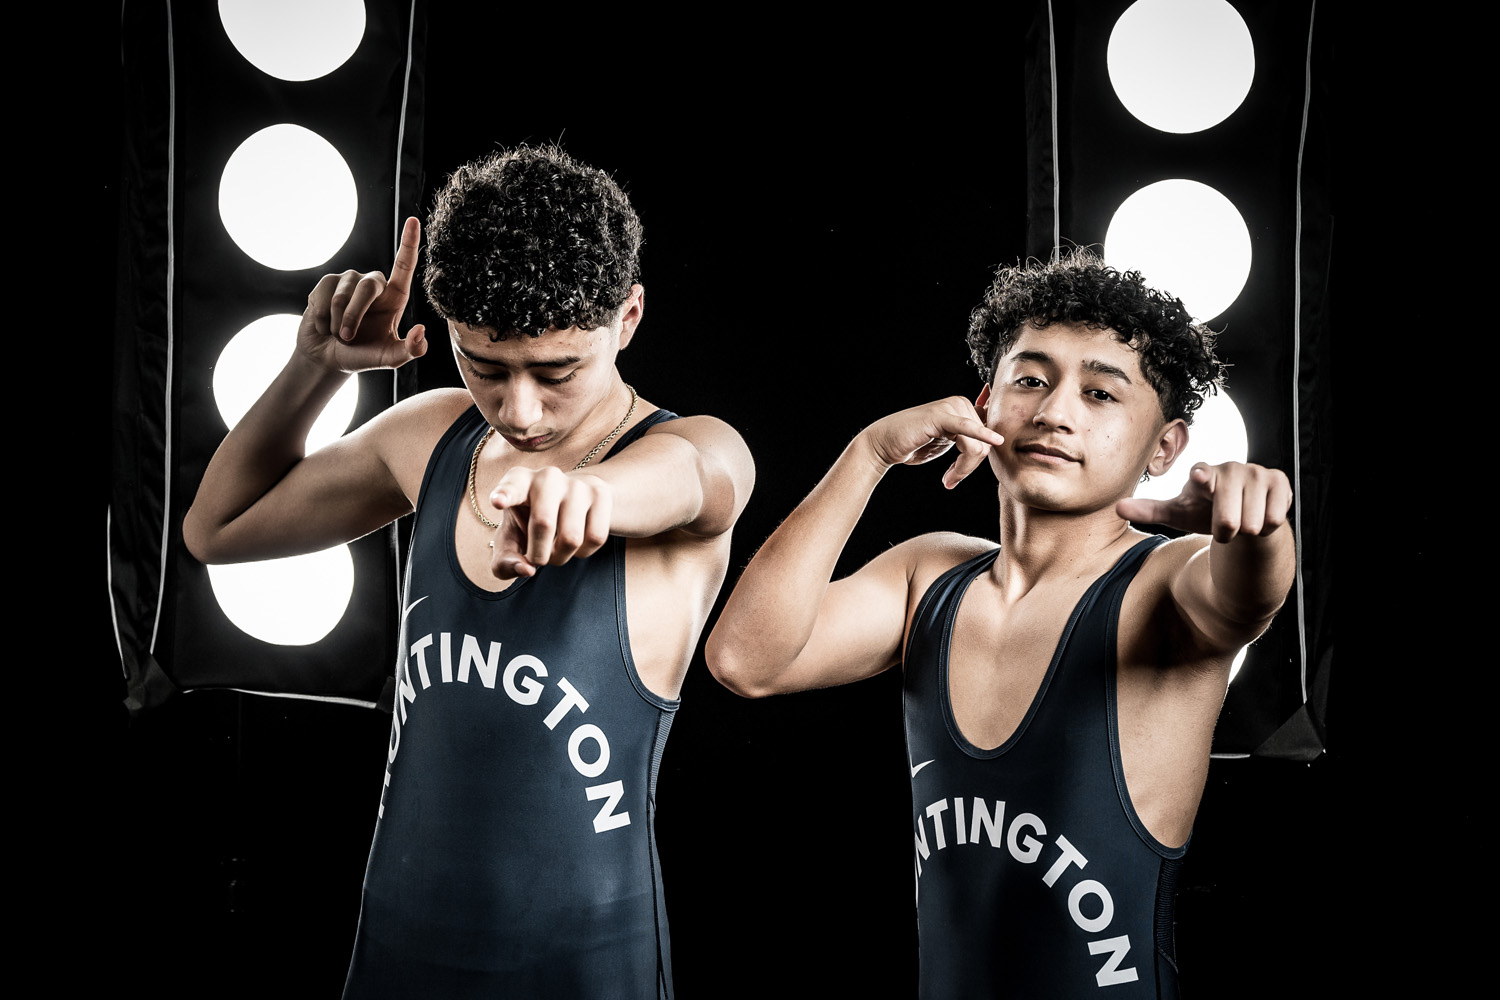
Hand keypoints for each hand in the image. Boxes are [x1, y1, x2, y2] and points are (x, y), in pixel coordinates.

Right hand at [298, 217, 428, 372]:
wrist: (328, 359)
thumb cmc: (362, 356)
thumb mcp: (388, 358)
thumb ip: (409, 350)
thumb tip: (420, 332)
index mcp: (395, 298)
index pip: (404, 266)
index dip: (409, 243)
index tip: (413, 221)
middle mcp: (374, 285)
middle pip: (368, 287)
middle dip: (354, 315)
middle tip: (346, 338)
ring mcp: (349, 282)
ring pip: (343, 293)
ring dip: (337, 320)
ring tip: (337, 334)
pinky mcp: (326, 284)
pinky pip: (323, 294)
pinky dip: (322, 317)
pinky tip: (324, 325)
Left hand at [488, 467, 612, 579]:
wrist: (568, 502)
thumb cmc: (528, 524)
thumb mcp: (510, 542)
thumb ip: (506, 562)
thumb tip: (527, 570)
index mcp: (518, 481)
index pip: (511, 487)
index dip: (505, 494)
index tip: (497, 501)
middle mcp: (547, 476)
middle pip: (543, 524)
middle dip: (538, 554)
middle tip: (536, 557)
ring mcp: (577, 484)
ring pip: (571, 538)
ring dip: (560, 556)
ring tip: (555, 549)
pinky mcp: (600, 494)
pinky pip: (595, 537)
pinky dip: (583, 552)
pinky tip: (575, 543)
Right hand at [861, 397, 1004, 488]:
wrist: (884, 445)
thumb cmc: (914, 445)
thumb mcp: (947, 442)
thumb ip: (969, 439)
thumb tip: (997, 440)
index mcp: (964, 408)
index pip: (989, 437)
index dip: (978, 460)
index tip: (960, 473)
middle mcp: (960, 403)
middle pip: (984, 444)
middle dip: (969, 467)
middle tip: (950, 479)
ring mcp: (951, 407)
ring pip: (976, 446)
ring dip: (963, 469)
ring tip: (948, 478)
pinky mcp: (940, 416)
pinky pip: (967, 430)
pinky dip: (980, 438)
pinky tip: (993, 443)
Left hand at [1116, 462, 1290, 542]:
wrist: (1241, 515)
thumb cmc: (1204, 511)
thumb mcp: (1177, 513)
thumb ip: (1149, 510)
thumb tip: (1117, 507)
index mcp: (1202, 474)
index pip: (1202, 474)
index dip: (1203, 478)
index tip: (1201, 478)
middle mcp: (1231, 469)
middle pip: (1229, 517)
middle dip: (1224, 531)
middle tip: (1222, 527)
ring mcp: (1257, 472)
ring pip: (1252, 522)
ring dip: (1246, 531)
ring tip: (1241, 522)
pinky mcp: (1280, 481)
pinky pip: (1274, 518)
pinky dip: (1266, 526)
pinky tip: (1260, 516)